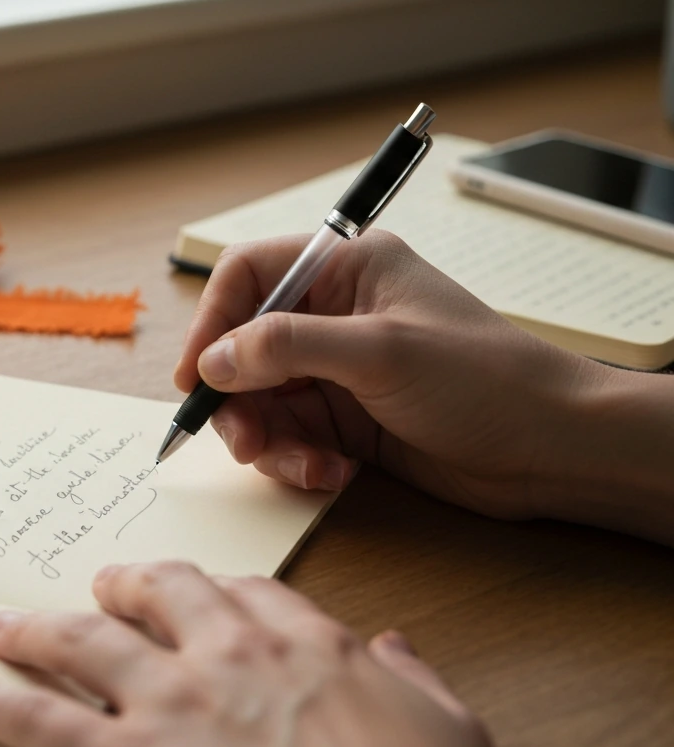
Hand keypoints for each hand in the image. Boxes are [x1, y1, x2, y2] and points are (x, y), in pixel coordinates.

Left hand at [0, 562, 502, 746]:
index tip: (199, 597)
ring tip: (6, 626)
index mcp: (307, 643)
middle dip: (125, 587)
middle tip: (101, 590)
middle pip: (160, 594)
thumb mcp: (448, 729)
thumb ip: (415, 678)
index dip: (214, 594)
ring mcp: (173, 702)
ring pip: (85, 641)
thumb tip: (396, 646)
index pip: (246, 595)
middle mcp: (229, 655)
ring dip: (39, 630)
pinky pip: (40, 719)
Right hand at [175, 230, 673, 536]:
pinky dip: (298, 461)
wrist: (552, 450)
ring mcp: (339, 371)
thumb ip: (287, 347)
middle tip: (245, 441)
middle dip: (238, 399)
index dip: (211, 322)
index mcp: (345, 270)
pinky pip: (291, 437)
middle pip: (243, 348)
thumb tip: (213, 361)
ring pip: (261, 401)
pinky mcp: (347, 420)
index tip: (195, 378)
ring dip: (269, 440)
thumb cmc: (483, 380)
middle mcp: (334, 315)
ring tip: (304, 466)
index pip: (248, 276)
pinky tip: (333, 475)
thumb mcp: (379, 352)